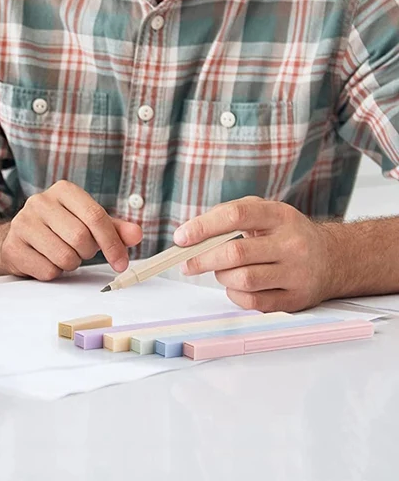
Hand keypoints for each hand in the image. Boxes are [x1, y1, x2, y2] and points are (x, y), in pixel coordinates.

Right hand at [0, 180, 142, 280]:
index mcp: (63, 190)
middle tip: (82, 252)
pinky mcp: (13, 247)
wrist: (18, 238)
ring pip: (64, 257)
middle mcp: (40, 201)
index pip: (95, 216)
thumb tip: (136, 234)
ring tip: (62, 253)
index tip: (121, 263)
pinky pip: (47, 271)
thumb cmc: (58, 228)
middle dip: (87, 253)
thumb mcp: (87, 222)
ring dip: (71, 264)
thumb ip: (113, 228)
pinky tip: (46, 260)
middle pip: (80, 238)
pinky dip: (54, 272)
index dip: (112, 243)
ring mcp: (23, 223)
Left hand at [174, 196, 334, 311]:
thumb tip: (190, 234)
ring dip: (222, 277)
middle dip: (203, 259)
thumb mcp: (264, 212)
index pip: (236, 216)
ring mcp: (297, 273)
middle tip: (186, 263)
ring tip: (221, 271)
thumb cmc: (286, 232)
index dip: (203, 226)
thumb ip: (228, 215)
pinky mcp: (297, 299)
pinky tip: (236, 286)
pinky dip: (235, 295)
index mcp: (280, 215)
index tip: (181, 237)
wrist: (333, 257)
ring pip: (243, 280)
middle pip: (236, 253)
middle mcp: (292, 243)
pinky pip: (254, 302)